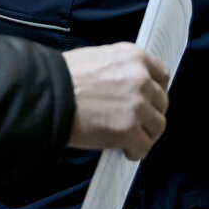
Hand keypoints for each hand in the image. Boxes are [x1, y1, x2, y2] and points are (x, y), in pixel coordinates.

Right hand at [62, 42, 168, 159]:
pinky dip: (135, 151)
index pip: (162, 75)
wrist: (46, 94)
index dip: (155, 91)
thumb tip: (129, 87)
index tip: (148, 101)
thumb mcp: (97, 58)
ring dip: (144, 133)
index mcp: (133, 57)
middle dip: (149, 114)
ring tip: (128, 138)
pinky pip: (144, 146)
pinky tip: (123, 149)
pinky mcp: (128, 130)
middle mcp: (140, 79)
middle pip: (162, 102)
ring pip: (157, 126)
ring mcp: (137, 105)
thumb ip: (120, 70)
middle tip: (134, 122)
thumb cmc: (62, 77)